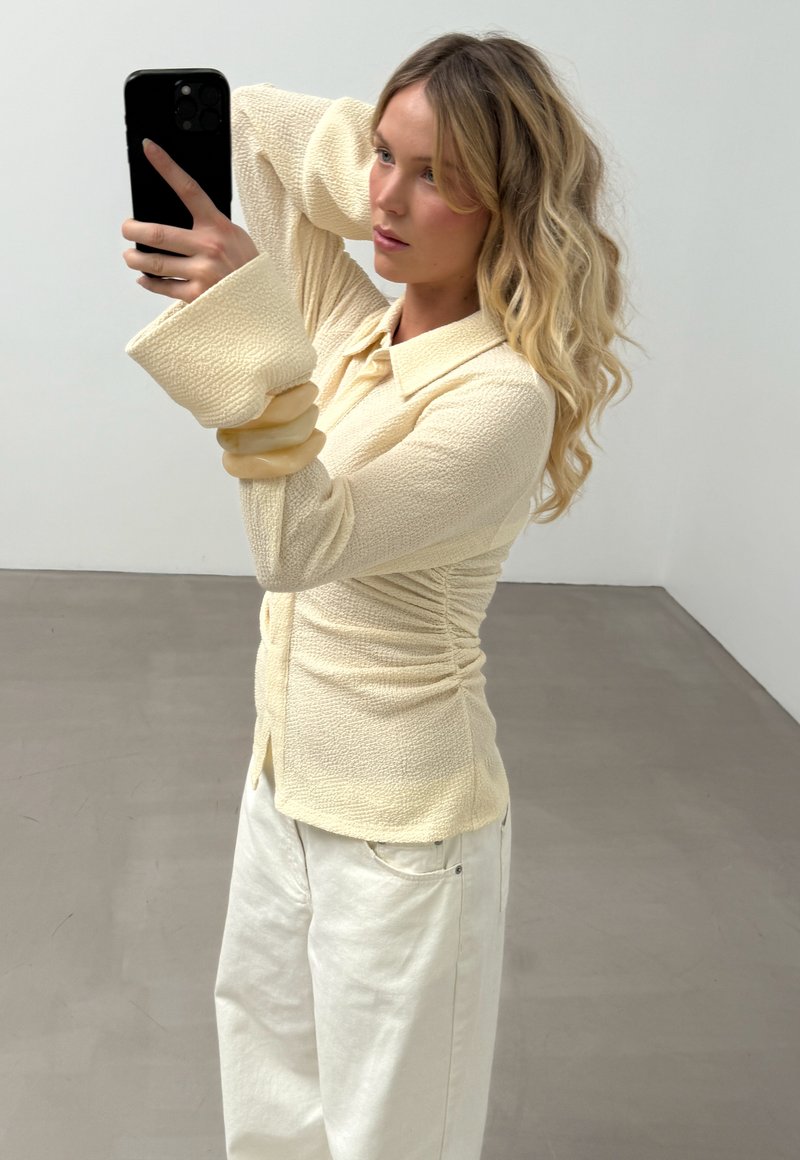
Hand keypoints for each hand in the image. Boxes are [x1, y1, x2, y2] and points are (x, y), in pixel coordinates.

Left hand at [121, 138, 258, 303]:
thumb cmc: (246, 268)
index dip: (167, 167)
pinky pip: (164, 287)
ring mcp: (203, 272)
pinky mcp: (198, 295)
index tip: (149, 148)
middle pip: (158, 233)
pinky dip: (149, 283)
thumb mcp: (234, 238)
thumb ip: (208, 228)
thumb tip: (173, 222)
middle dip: (133, 230)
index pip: (188, 189)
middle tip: (127, 229)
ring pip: (155, 263)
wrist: (264, 302)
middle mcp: (209, 247)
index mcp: (218, 226)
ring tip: (130, 256)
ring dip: (135, 259)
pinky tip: (144, 278)